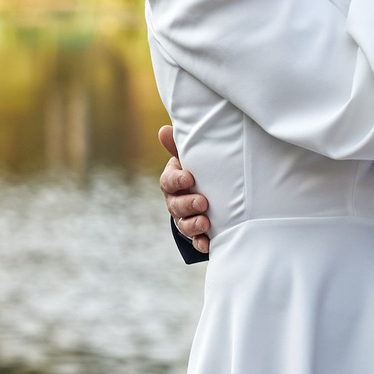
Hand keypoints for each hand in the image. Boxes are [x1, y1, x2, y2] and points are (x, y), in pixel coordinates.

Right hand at [157, 124, 212, 252]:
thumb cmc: (199, 171)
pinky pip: (195, 241)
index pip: (168, 181)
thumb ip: (179, 146)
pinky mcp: (197, 234)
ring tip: (206, 223)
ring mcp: (185, 219)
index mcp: (173, 182)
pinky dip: (200, 243)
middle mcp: (175, 201)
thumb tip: (163, 130)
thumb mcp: (191, 158)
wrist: (211, 194)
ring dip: (193, 225)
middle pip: (175, 205)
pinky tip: (207, 243)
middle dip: (187, 205)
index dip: (176, 180)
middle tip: (202, 202)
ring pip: (183, 225)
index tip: (189, 177)